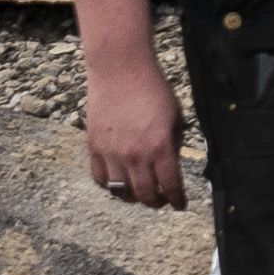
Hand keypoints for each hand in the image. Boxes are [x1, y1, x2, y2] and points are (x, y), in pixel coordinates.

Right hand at [86, 52, 187, 206]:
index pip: (170, 185)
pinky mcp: (93, 147)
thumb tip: (170, 164)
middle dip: (155, 202)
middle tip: (160, 201)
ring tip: (139, 194)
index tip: (180, 205)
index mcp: (160, 147)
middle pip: (144, 194)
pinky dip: (109, 185)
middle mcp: (135, 155)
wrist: (120, 70)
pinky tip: (117, 182)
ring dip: (132, 197)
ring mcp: (111, 153)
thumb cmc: (153, 89)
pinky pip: (99, 177)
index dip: (177, 200)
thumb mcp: (176, 117)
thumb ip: (174, 144)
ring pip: (120, 190)